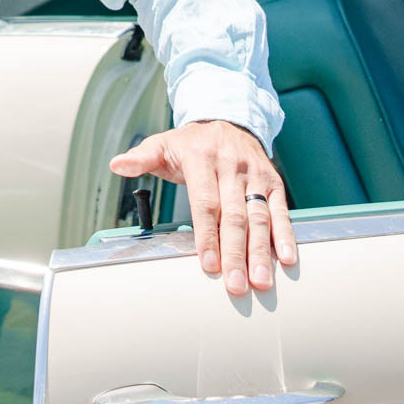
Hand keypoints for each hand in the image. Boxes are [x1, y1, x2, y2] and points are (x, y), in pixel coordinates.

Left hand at [110, 121, 296, 295]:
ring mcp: (255, 175)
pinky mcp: (274, 183)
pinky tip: (288, 259)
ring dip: (262, 251)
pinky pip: (281, 211)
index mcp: (202, 158)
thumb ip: (141, 158)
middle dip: (236, 253)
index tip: (208, 264)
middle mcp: (232, 166)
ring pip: (260, 217)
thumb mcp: (162, 144)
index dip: (207, 234)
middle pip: (234, 215)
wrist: (228, 118)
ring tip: (261, 281)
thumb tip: (116, 165)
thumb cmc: (190, 143)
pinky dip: (286, 235)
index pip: (205, 202)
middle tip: (236, 285)